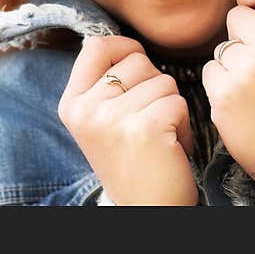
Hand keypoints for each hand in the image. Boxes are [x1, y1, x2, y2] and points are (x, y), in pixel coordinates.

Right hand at [58, 35, 197, 204]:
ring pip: (164, 81)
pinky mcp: (143, 128)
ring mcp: (112, 119)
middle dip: (154, 85)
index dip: (123, 47)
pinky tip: (171, 147)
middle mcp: (86, 110)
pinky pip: (178, 102)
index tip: (137, 63)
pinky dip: (183, 124)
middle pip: (137, 62)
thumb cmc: (131, 162)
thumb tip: (117, 43)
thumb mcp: (100, 122)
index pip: (95, 46)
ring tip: (159, 136)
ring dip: (171, 107)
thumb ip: (103, 85)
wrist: (146, 210)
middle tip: (148, 120)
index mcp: (71, 104)